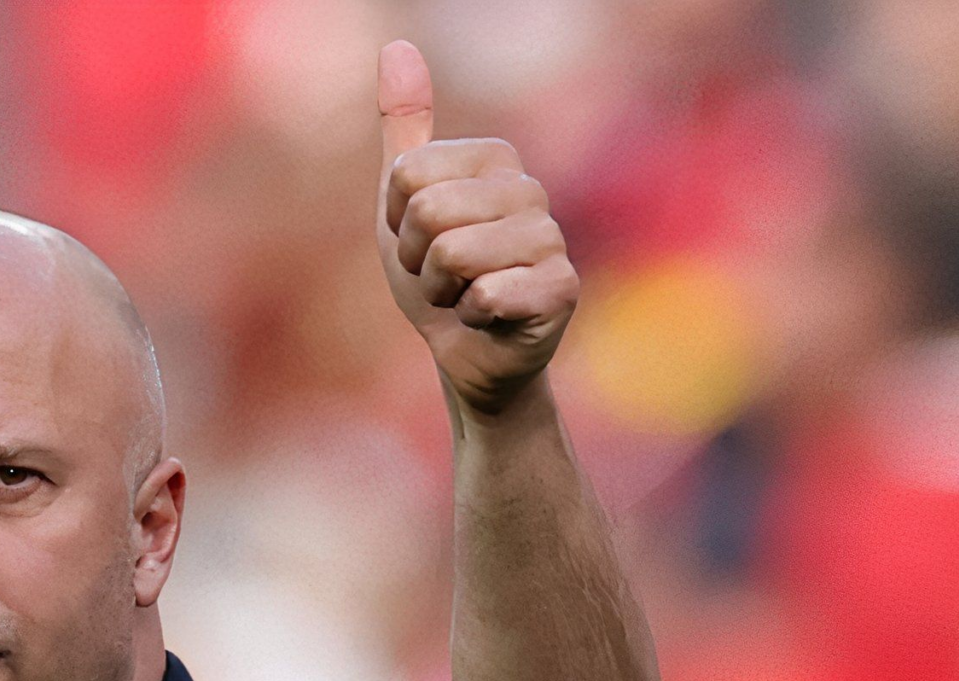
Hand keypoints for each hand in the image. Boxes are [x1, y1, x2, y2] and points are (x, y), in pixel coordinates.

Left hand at [377, 40, 579, 416]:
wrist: (467, 356)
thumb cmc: (436, 278)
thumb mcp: (402, 203)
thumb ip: (403, 127)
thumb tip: (396, 45)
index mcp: (495, 158)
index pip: (409, 174)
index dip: (397, 222)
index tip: (419, 243)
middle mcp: (531, 189)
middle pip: (429, 211)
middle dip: (417, 260)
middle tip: (441, 278)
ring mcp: (552, 238)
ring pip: (453, 254)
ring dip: (441, 292)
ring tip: (464, 297)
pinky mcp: (562, 288)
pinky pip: (486, 294)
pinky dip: (471, 317)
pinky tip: (490, 319)